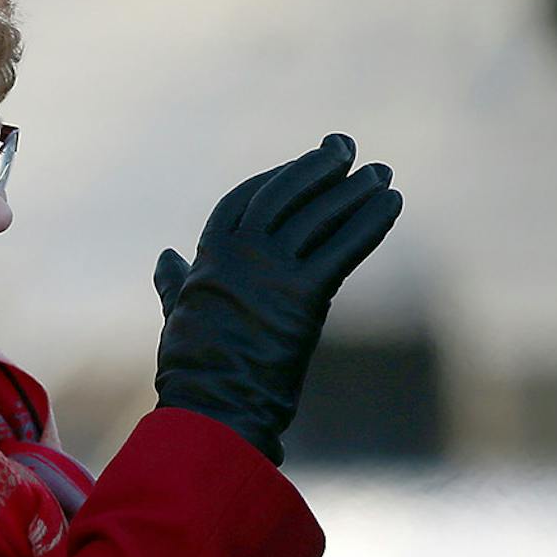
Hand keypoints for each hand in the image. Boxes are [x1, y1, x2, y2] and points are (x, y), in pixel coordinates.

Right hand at [153, 134, 402, 464]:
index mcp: (209, 256)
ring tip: (381, 173)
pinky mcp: (304, 296)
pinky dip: (370, 222)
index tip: (302, 164)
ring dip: (354, 190)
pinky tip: (391, 202)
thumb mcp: (179, 315)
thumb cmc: (193, 370)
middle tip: (346, 147)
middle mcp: (241, 254)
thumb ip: (176, 284)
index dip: (277, 176)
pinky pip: (344, 248)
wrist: (212, 408)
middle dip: (318, 168)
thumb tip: (165, 258)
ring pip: (320, 216)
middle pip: (286, 195)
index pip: (246, 198)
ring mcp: (272, 273)